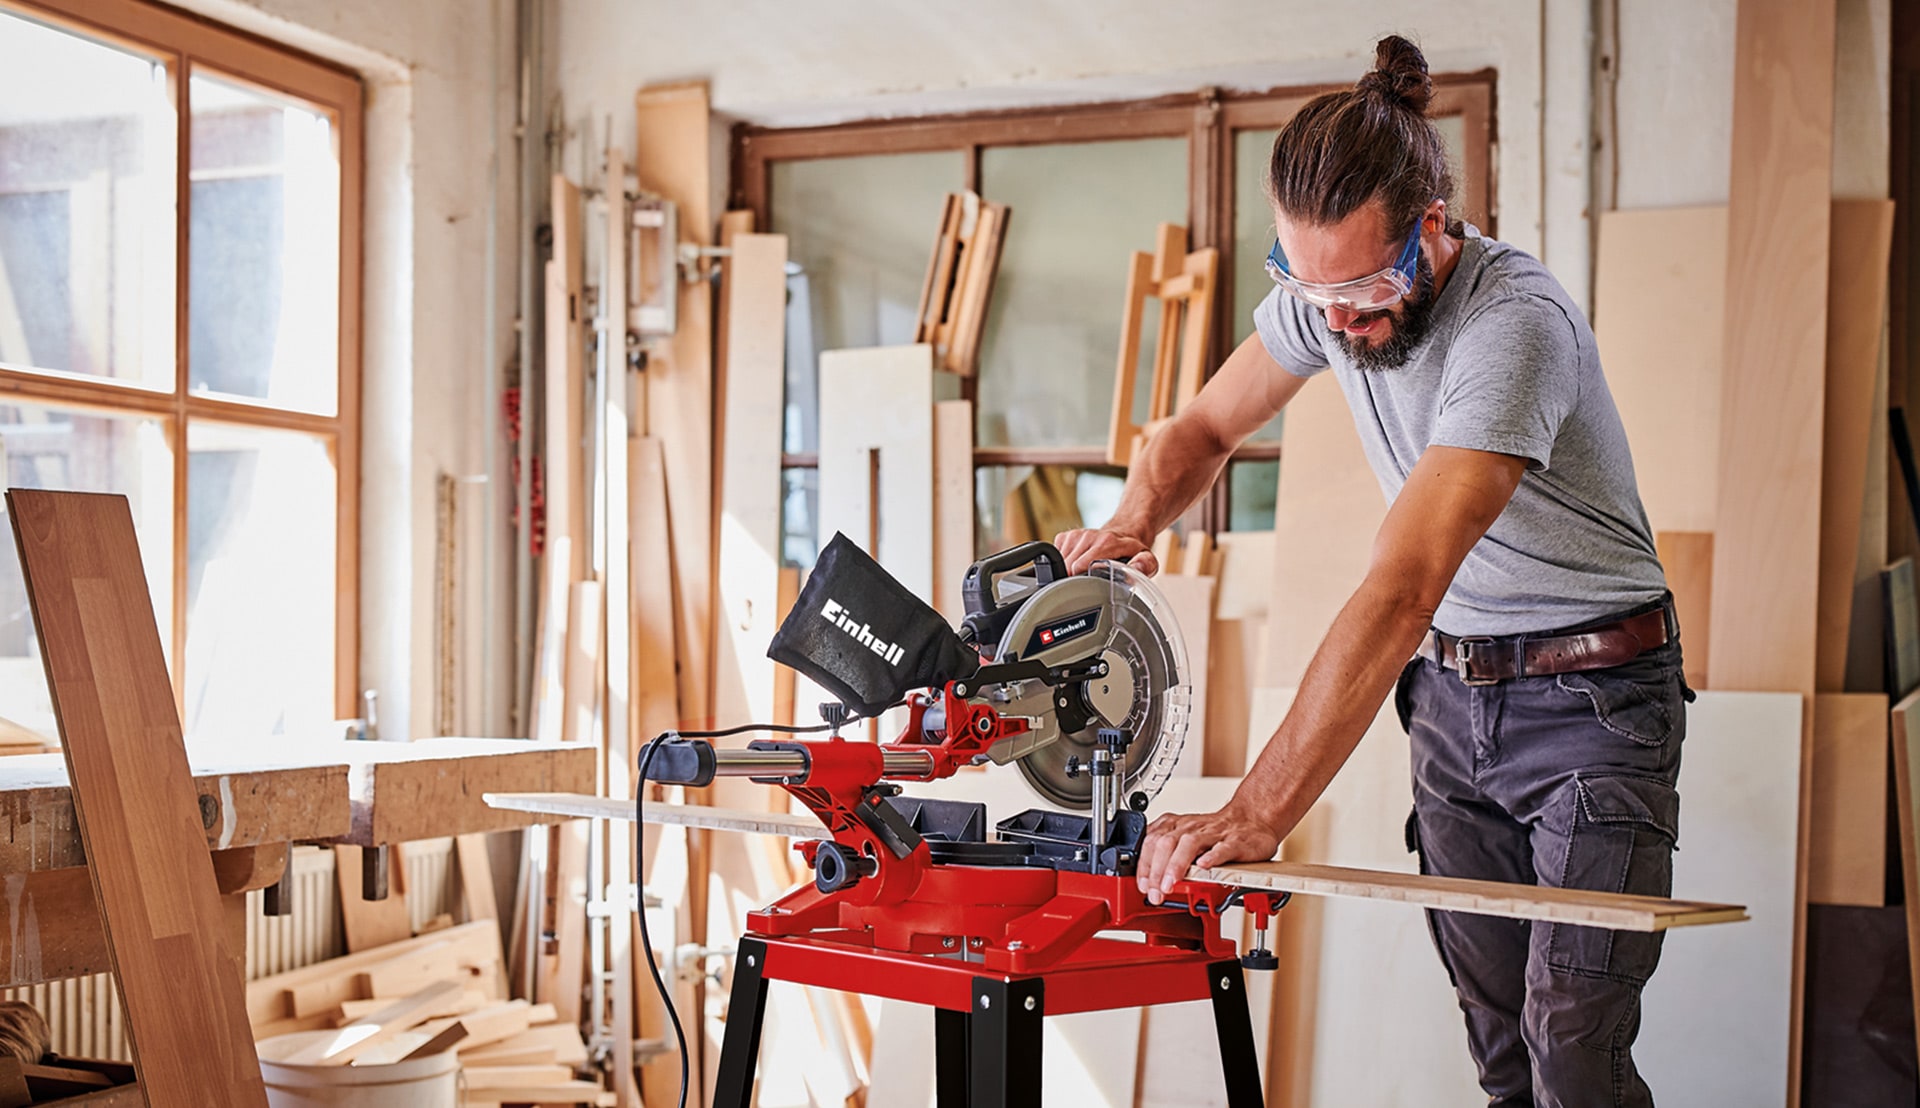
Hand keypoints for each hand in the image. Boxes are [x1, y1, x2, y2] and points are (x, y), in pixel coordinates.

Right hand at [1054, 527, 1156, 575]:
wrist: (1126, 531)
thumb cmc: (1133, 550)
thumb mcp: (1147, 559)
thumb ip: (1145, 565)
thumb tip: (1136, 568)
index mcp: (1105, 542)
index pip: (1078, 567)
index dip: (1080, 582)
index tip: (1086, 590)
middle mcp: (1088, 536)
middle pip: (1067, 567)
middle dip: (1074, 580)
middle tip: (1088, 584)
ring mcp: (1075, 535)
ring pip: (1059, 563)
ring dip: (1067, 572)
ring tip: (1084, 573)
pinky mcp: (1066, 536)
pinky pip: (1056, 555)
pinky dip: (1062, 563)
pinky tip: (1077, 564)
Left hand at [1135, 804, 1279, 904]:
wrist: (1252, 818)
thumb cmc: (1218, 832)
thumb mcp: (1187, 837)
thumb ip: (1167, 853)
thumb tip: (1149, 878)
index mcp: (1177, 826)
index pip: (1151, 841)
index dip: (1143, 864)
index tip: (1142, 885)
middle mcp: (1191, 828)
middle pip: (1165, 843)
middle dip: (1156, 870)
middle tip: (1154, 892)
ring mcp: (1213, 834)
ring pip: (1189, 844)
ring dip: (1176, 865)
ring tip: (1170, 884)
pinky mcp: (1235, 841)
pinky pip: (1222, 847)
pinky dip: (1211, 857)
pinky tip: (1203, 867)